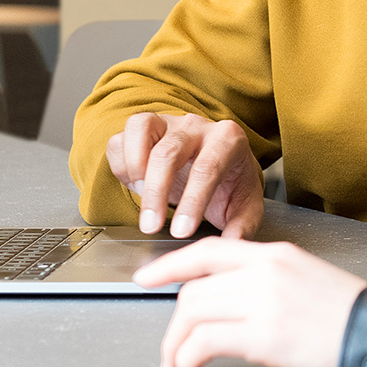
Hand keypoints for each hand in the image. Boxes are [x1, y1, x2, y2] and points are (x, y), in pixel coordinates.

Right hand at [105, 112, 263, 238]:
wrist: (221, 161)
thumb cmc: (232, 184)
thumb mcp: (246, 206)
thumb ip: (242, 226)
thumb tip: (232, 244)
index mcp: (227, 140)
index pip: (206, 168)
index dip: (192, 201)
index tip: (181, 232)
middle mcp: (196, 126)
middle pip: (168, 152)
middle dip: (156, 193)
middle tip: (151, 226)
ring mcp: (168, 123)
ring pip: (139, 128)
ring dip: (134, 165)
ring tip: (140, 194)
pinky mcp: (144, 129)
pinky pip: (120, 139)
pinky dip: (120, 163)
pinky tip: (134, 184)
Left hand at [134, 238, 365, 366]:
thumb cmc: (353, 316)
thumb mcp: (308, 281)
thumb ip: (269, 281)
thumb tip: (235, 300)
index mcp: (277, 255)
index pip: (211, 250)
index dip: (171, 265)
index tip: (147, 278)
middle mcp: (266, 270)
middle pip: (194, 289)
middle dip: (174, 325)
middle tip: (173, 349)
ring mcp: (264, 300)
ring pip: (190, 314)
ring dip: (175, 346)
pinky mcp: (264, 334)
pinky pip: (203, 342)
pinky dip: (186, 360)